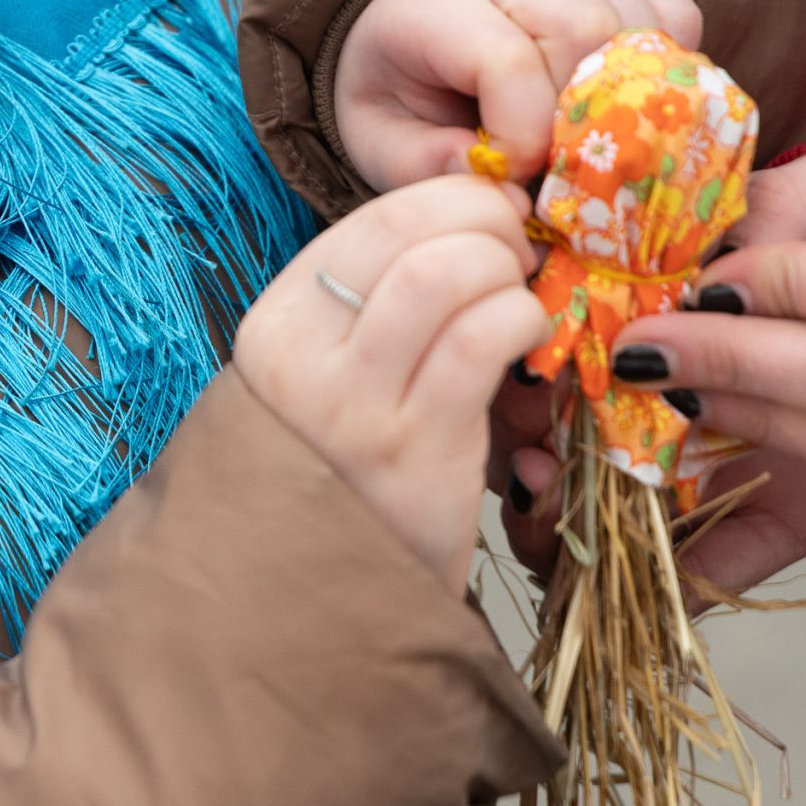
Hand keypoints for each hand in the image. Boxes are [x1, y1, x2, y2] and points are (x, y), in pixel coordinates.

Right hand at [234, 175, 550, 580]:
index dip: (450, 201)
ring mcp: (358, 407)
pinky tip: (527, 344)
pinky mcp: (416, 453)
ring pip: (446, 273)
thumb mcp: (322, 384)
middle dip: (487, 224)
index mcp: (278, 327)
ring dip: (506, 271)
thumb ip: (368, 312)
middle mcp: (305, 357)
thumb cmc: (335, 485)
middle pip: (412, 235)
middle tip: (519, 254)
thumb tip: (463, 228)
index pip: (372, 220)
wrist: (308, 604)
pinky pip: (481, 340)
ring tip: (520, 300)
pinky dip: (521, 321)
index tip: (492, 217)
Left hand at [331, 0, 702, 189]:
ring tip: (593, 140)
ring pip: (638, 20)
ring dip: (631, 98)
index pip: (504, 58)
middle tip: (567, 164)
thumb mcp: (384, 142)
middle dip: (585, 116)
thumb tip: (506, 188)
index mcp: (432, 5)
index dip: (523, 133)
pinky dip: (665, 69)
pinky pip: (674, 13)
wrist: (419, 44)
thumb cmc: (405, 98)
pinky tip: (626, 103)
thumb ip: (428, 168)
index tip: (515, 174)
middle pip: (583, 27)